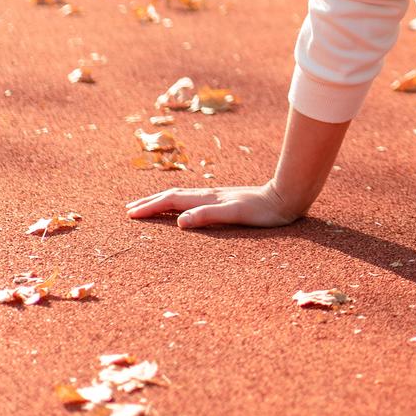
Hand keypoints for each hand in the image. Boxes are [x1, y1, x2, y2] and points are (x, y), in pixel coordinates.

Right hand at [125, 181, 304, 230]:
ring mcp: (217, 196)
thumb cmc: (263, 211)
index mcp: (207, 198)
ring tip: (149, 206)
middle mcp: (209, 194)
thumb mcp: (235, 215)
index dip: (150, 207)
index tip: (129, 214)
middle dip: (150, 202)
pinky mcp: (225, 200)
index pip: (171, 201)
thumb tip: (179, 222)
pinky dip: (178, 203)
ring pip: (182, 196)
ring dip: (162, 201)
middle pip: (173, 195)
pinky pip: (193, 200)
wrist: (287, 198)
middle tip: (129, 209)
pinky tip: (183, 208)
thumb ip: (208, 216)